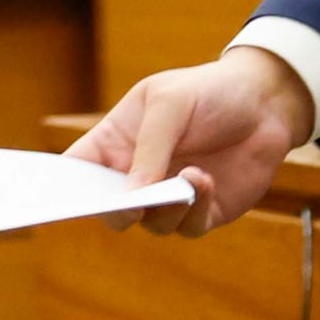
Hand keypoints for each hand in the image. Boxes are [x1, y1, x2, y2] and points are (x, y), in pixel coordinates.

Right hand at [62, 46, 314, 236]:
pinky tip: (206, 181)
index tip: (54, 201)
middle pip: (109, 210)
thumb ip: (149, 148)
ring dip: (167, 207)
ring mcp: (169, 196)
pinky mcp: (202, 212)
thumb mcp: (171, 103)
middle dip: (117, 211)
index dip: (61, 189)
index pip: (77, 171)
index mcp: (116, 141)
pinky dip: (194, 209)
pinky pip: (188, 227)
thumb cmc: (208, 92)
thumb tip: (131, 196)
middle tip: (131, 205)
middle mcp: (137, 174)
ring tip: (191, 176)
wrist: (266, 102)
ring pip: (151, 224)